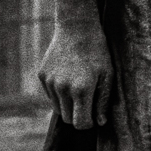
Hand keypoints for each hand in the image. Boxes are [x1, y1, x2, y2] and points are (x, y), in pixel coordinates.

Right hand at [39, 0, 111, 129]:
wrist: (77, 27)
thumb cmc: (98, 51)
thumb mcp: (108, 74)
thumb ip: (103, 100)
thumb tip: (100, 123)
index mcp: (81, 89)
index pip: (80, 123)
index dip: (88, 123)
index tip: (94, 117)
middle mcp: (62, 89)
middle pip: (68, 118)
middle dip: (79, 115)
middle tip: (90, 102)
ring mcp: (50, 83)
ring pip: (58, 108)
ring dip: (69, 104)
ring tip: (81, 87)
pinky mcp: (42, 76)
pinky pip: (51, 95)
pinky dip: (60, 93)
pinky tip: (70, 77)